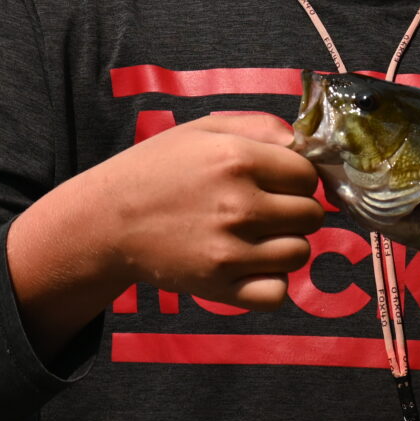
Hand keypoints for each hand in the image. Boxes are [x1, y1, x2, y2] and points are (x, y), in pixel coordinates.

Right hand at [9, 111, 323, 356]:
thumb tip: (307, 143)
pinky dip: (271, 283)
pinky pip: (278, 293)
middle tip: (267, 209)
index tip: (279, 182)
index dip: (298, 177)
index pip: (309, 175)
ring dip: (286, 245)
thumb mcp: (205, 129)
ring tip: (255, 236)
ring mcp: (229, 250)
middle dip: (296, 210)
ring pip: (300, 253)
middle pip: (312, 215)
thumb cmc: (159, 168)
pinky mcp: (218, 287)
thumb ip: (262, 126)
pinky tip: (251, 266)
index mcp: (238, 159)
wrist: (107, 219)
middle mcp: (238, 205)